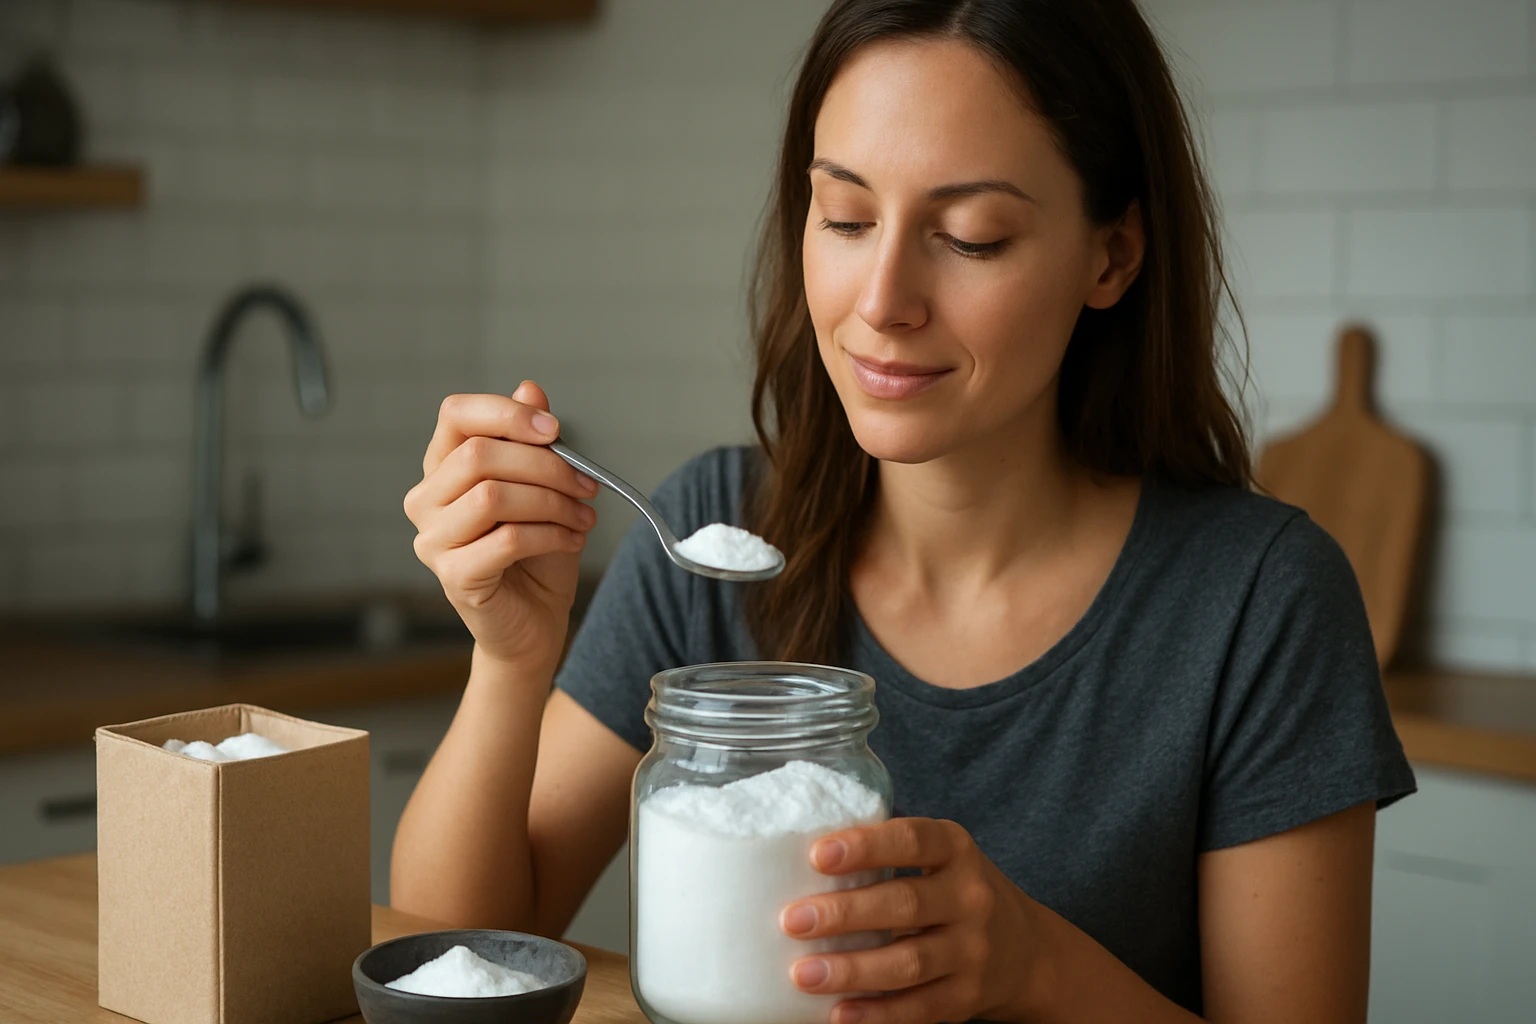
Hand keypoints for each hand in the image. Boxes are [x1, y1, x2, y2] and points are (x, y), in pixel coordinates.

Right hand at [404, 381, 599, 668]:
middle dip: (545, 464)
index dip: (506, 413)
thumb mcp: (542, 486)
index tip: (554, 429)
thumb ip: (532, 440)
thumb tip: (530, 388)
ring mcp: (433, 541)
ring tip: (582, 516)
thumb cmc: (534, 552)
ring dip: (552, 502)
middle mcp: (426, 500)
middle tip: (585, 485)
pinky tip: (573, 540)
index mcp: (442, 467)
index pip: (456, 414)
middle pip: (479, 454)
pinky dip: (552, 534)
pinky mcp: (455, 577)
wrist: (535, 620)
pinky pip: (507, 539)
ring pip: (492, 496)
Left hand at [780, 818, 1041, 1023]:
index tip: (817, 855)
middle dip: (843, 913)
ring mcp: (972, 951)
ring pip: (909, 962)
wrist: (1026, 950)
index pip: (911, 840)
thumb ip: (886, 850)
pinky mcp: (966, 996)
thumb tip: (793, 853)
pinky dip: (877, 1014)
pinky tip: (839, 1013)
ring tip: (803, 974)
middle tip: (791, 920)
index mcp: (955, 849)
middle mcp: (970, 897)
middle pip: (904, 904)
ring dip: (851, 970)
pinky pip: (918, 1008)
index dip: (866, 846)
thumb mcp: (939, 856)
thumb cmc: (954, 890)